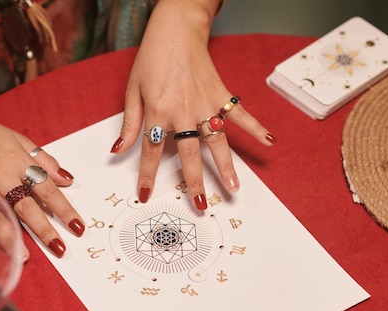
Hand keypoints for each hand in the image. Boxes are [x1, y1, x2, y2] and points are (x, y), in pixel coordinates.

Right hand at [0, 110, 84, 259]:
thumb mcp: (19, 140)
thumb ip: (44, 161)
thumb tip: (67, 179)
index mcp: (19, 164)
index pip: (48, 190)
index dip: (64, 209)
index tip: (77, 227)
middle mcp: (1, 179)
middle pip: (26, 208)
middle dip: (44, 230)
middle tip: (59, 248)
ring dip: (10, 238)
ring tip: (24, 258)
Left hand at [110, 0, 275, 209]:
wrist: (176, 28)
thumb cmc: (152, 57)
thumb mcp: (133, 90)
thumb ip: (130, 123)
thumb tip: (118, 150)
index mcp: (158, 112)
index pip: (151, 151)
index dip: (147, 175)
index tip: (146, 195)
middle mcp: (183, 112)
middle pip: (188, 155)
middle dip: (194, 182)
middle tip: (200, 204)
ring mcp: (205, 104)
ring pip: (217, 142)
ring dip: (226, 166)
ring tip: (234, 188)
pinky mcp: (221, 94)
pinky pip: (240, 114)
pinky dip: (255, 127)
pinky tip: (269, 141)